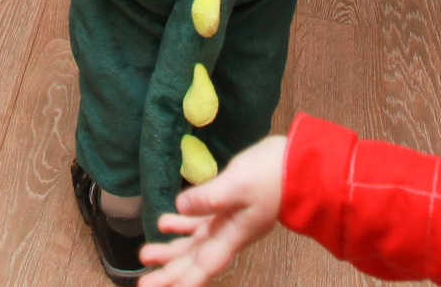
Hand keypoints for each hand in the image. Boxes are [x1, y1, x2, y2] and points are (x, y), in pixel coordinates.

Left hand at [141, 135, 285, 286]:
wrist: (297, 164)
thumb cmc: (272, 176)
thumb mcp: (238, 185)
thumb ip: (209, 198)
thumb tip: (180, 206)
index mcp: (232, 236)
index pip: (204, 266)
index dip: (184, 282)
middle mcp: (228, 235)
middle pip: (194, 261)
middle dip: (169, 273)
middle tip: (143, 284)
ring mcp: (227, 223)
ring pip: (194, 244)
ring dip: (170, 250)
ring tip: (145, 254)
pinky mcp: (227, 207)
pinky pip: (200, 223)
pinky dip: (182, 226)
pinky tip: (165, 223)